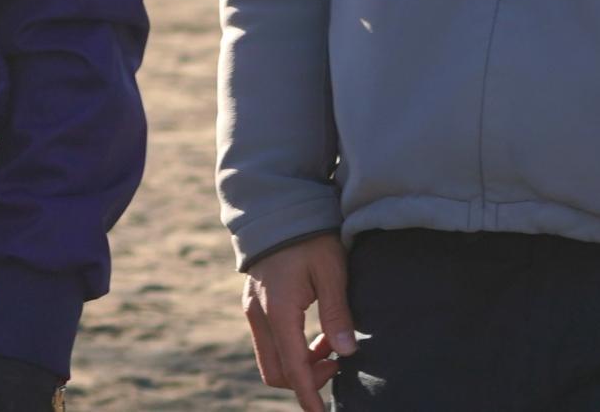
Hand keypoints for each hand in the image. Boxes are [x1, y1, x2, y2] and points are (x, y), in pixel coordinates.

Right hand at [242, 233, 355, 411]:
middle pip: (276, 371)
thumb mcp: (331, 271)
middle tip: (337, 363)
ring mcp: (253, 309)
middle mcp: (259, 315)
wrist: (278, 206)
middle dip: (306, 379)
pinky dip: (293, 346)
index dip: (308, 395)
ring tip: (332, 343)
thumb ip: (337, 313)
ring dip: (301, 362)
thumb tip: (347, 353)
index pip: (292, 369)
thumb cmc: (309, 236)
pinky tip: (317, 331)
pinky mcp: (255, 303)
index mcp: (278, 312)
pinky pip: (270, 340)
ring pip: (272, 357)